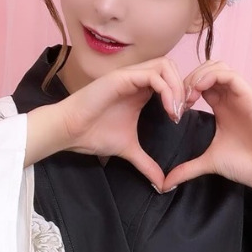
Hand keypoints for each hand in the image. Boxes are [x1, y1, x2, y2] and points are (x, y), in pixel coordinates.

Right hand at [56, 57, 185, 185]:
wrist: (69, 131)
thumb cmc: (93, 134)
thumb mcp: (128, 149)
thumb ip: (147, 163)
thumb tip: (162, 185)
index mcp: (139, 90)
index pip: (169, 78)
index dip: (181, 94)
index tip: (180, 118)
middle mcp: (135, 79)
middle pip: (171, 67)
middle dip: (183, 87)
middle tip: (182, 112)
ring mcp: (128, 76)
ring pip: (165, 66)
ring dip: (176, 87)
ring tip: (175, 111)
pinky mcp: (121, 78)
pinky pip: (152, 75)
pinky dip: (166, 90)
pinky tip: (167, 110)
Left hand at [161, 60, 251, 191]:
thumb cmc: (246, 164)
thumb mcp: (209, 162)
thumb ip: (187, 169)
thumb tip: (165, 185)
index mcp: (222, 107)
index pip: (201, 84)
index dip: (183, 90)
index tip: (174, 108)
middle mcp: (231, 98)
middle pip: (207, 70)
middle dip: (188, 79)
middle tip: (179, 100)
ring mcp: (241, 95)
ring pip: (217, 67)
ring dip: (198, 75)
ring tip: (188, 95)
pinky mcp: (250, 96)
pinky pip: (230, 75)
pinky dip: (211, 77)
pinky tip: (199, 91)